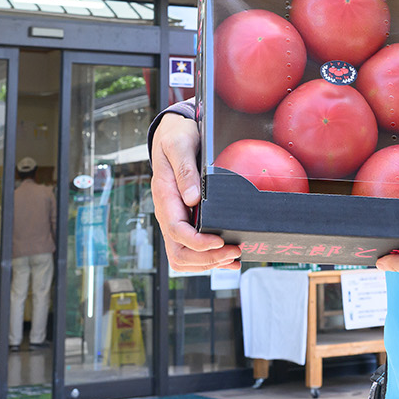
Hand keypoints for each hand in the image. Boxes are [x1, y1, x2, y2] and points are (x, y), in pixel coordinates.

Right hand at [150, 110, 242, 271]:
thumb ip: (185, 171)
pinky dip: (206, 259)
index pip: (176, 231)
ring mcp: (174, 219)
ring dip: (207, 263)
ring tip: (232, 259)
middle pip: (179, 253)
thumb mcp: (180, 145)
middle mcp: (167, 213)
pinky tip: (225, 256)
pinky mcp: (183, 221)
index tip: (219, 241)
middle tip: (234, 252)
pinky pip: (189, 250)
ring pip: (182, 258)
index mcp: (164, 196)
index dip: (198, 243)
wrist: (171, 135)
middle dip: (206, 259)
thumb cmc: (177, 137)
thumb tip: (192, 199)